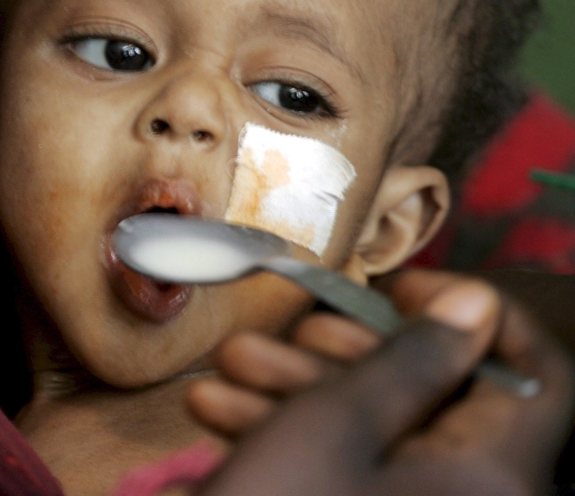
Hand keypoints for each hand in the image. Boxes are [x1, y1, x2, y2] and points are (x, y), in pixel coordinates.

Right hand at [187, 270, 574, 495]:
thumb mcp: (336, 423)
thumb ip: (413, 358)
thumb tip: (478, 303)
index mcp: (494, 479)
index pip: (541, 375)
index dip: (481, 315)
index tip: (404, 286)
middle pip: (443, 402)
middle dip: (353, 352)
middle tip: (291, 328)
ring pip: (384, 438)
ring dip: (304, 391)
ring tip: (229, 366)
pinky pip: (357, 477)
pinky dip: (300, 440)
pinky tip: (221, 414)